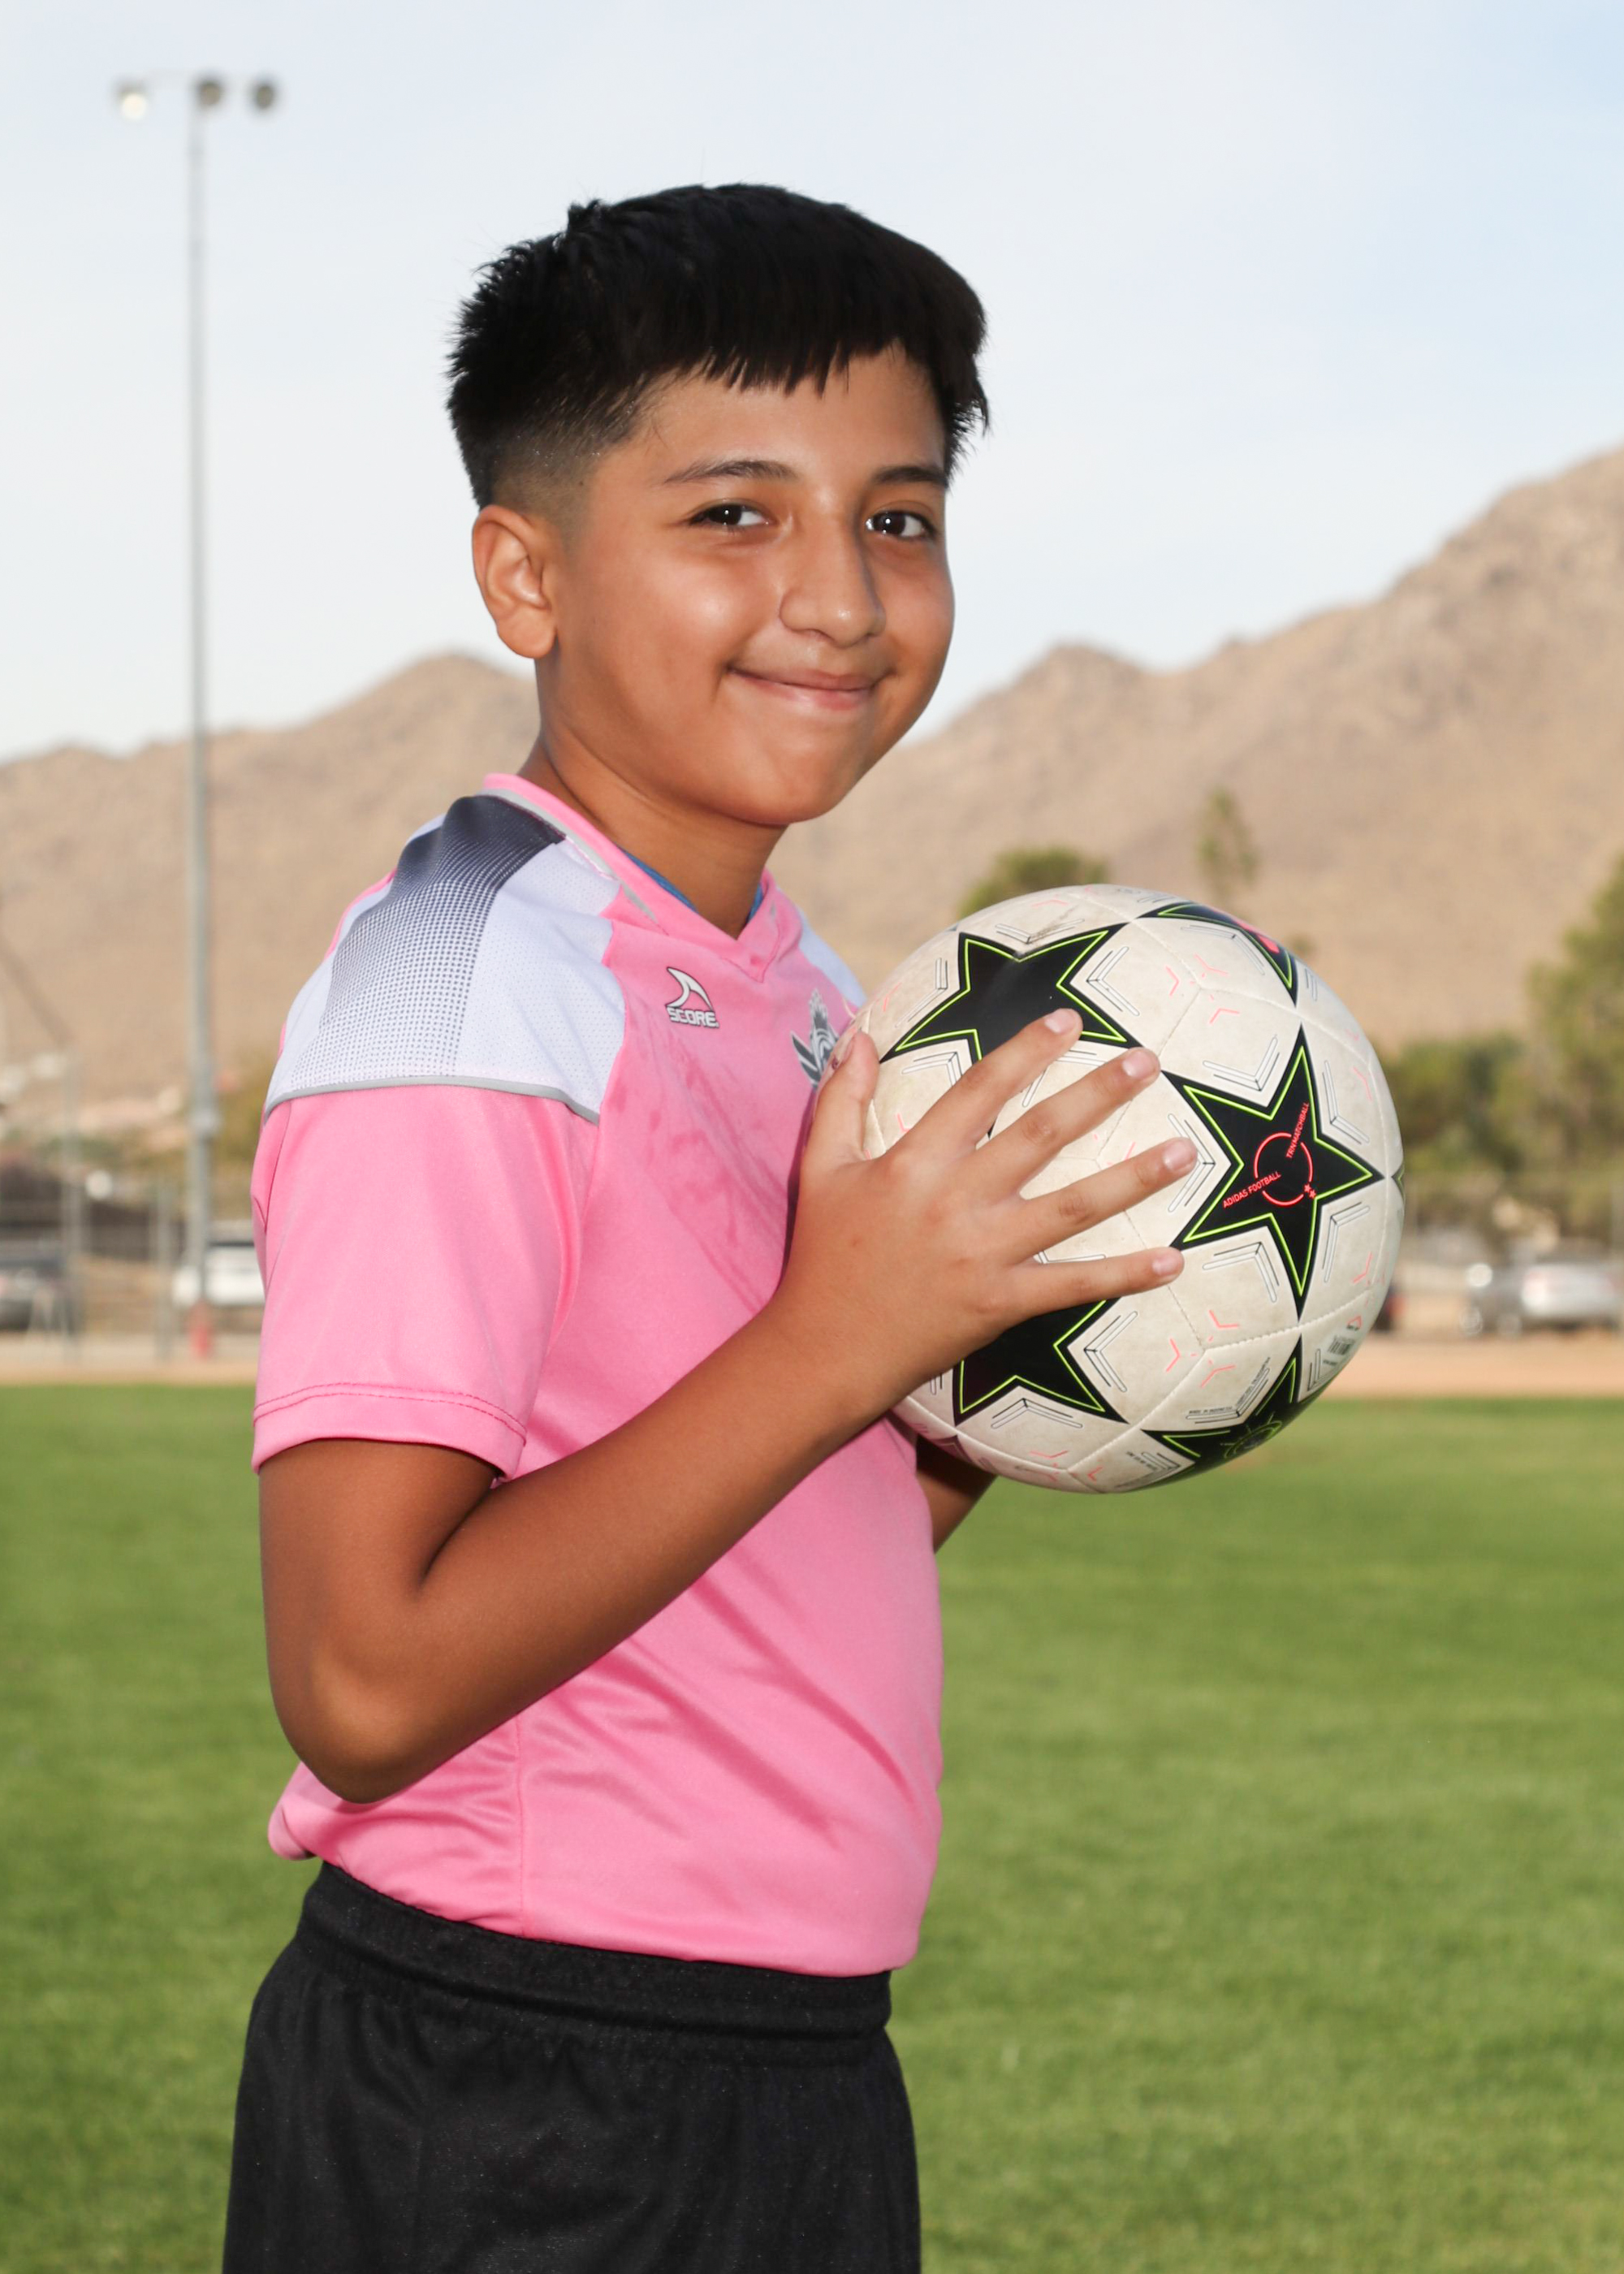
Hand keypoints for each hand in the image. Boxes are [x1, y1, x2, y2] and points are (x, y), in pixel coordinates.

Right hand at [772, 1012, 1191, 1422]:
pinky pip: (1073, 1285)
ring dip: (1134, 1178)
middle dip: (1099, 1094)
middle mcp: (957, 1200)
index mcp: (915, 1161)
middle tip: (1149, 1062)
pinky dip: (1124, 1275)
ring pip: (1074, 1207)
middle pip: (1042, 1135)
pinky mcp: (1001, 1303)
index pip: (981, 1090)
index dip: (1026, 1051)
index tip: (1070, 1022)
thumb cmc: (825, 1255)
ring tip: (1185, 1150)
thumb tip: (862, 1038)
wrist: (825, 1350)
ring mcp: (984, 1254)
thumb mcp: (821, 1169)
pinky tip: (1172, 1260)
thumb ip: (841, 1100)